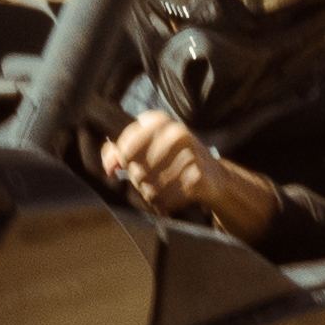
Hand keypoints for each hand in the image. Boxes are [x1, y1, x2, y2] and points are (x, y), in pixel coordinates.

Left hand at [101, 109, 280, 236]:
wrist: (215, 176)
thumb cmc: (174, 159)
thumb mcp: (149, 145)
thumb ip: (120, 151)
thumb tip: (109, 166)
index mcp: (160, 121)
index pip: (125, 148)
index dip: (123, 162)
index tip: (129, 165)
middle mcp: (176, 133)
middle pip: (136, 170)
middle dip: (139, 180)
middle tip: (152, 179)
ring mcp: (189, 155)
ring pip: (149, 187)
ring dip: (151, 194)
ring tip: (163, 187)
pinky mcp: (197, 178)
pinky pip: (165, 199)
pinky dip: (164, 204)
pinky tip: (172, 197)